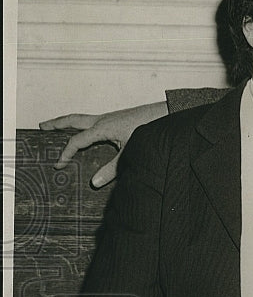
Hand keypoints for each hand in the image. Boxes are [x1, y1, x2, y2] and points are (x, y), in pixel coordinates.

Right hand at [39, 102, 168, 187]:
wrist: (167, 114)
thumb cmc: (149, 128)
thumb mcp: (130, 152)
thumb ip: (112, 169)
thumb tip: (95, 183)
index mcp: (102, 127)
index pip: (76, 141)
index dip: (66, 153)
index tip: (58, 164)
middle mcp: (103, 119)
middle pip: (73, 119)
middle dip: (57, 124)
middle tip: (42, 126)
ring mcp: (111, 117)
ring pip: (83, 118)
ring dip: (69, 122)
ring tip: (58, 127)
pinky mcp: (118, 118)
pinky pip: (94, 121)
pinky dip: (84, 125)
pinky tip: (88, 132)